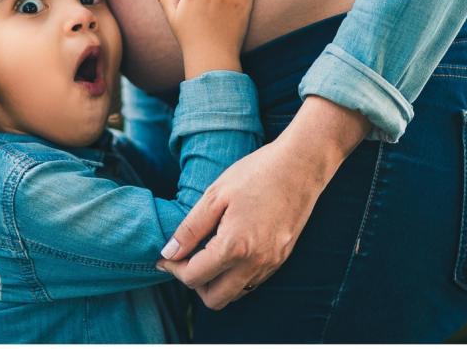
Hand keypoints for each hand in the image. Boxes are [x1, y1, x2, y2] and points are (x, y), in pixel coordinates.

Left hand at [155, 96, 369, 309]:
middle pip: (214, 299)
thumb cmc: (255, 173)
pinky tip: (229, 249)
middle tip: (186, 258)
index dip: (174, 269)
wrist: (301, 166)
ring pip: (235, 294)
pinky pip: (252, 282)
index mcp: (235, 246)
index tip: (166, 256)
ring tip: (206, 251)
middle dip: (194, 283)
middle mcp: (255, 263)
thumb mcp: (215, 196)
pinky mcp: (282, 258)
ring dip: (215, 281)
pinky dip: (234, 275)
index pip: (194, 278)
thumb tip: (168, 253)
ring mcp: (272, 263)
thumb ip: (189, 229)